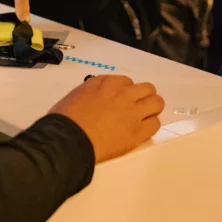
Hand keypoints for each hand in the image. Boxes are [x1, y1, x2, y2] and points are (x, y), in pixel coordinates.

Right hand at [50, 75, 164, 162]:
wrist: (68, 139)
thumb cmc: (64, 120)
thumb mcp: (76, 96)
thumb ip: (91, 94)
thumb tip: (94, 101)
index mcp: (105, 83)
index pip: (126, 81)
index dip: (125, 91)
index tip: (121, 100)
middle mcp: (122, 93)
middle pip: (147, 88)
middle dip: (144, 96)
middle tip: (138, 107)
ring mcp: (132, 112)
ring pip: (157, 103)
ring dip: (152, 109)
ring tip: (145, 117)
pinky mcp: (137, 132)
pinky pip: (155, 124)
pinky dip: (151, 126)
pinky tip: (143, 131)